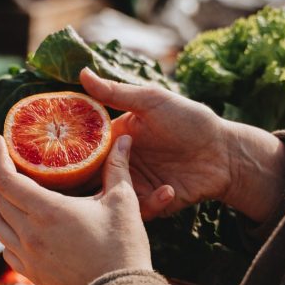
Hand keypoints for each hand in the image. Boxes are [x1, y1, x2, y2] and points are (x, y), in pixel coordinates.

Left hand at [0, 134, 151, 284]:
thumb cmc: (123, 248)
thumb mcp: (123, 203)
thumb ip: (118, 167)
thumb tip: (125, 138)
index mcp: (47, 211)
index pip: (6, 178)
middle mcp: (30, 233)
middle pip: (0, 199)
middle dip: (4, 179)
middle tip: (17, 168)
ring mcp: (27, 256)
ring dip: (3, 208)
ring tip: (18, 199)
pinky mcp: (31, 274)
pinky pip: (7, 250)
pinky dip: (9, 235)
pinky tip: (25, 230)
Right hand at [81, 69, 284, 222]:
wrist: (225, 153)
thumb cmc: (191, 120)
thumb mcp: (152, 101)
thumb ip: (116, 93)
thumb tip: (82, 72)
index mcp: (116, 138)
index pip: (83, 148)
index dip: (68, 153)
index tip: (58, 157)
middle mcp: (121, 163)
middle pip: (90, 179)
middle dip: (86, 185)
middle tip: (90, 185)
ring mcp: (135, 185)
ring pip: (110, 198)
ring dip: (119, 195)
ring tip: (131, 189)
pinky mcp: (151, 204)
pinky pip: (139, 211)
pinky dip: (152, 203)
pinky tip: (169, 190)